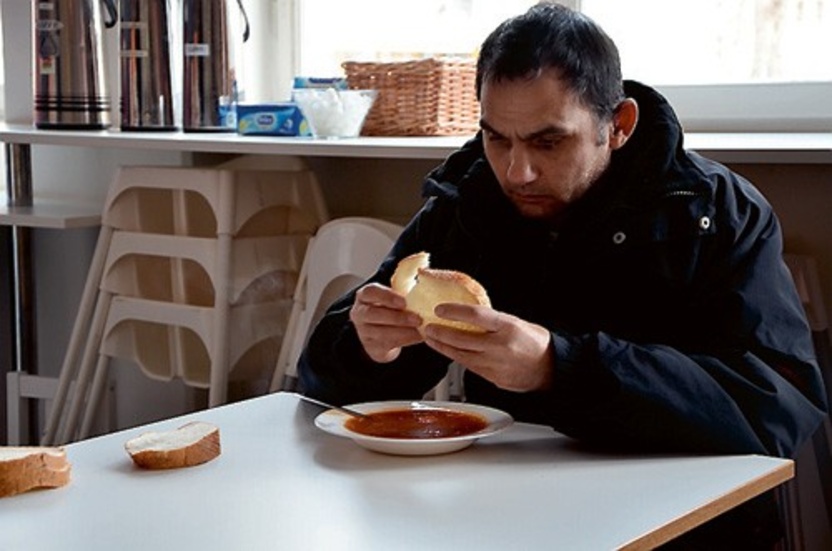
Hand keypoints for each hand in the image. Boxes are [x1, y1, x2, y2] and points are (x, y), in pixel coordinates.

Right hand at [349, 283, 422, 362]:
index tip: (404, 302)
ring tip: (421, 329)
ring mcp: (363, 332)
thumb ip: (405, 280)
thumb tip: (423, 266)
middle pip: (372, 314)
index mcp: (364, 296)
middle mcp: (360, 313)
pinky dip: (405, 340)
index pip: (370, 292)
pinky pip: (388, 345)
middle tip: (417, 318)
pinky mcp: (372, 347)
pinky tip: (418, 336)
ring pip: (381, 332)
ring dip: (403, 331)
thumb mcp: (395, 294)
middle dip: (397, 317)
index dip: (386, 296)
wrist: (383, 334)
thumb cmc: (390, 309)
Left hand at [421, 304, 553, 391]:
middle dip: (440, 333)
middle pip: (462, 339)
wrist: (549, 368)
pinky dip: (456, 357)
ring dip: (442, 346)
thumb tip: (467, 313)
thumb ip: (493, 320)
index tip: (440, 309)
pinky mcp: (492, 377)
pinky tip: (447, 351)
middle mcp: (500, 346)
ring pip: (461, 355)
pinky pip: (469, 366)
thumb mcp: (516, 322)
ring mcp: (495, 364)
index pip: (476, 316)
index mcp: (508, 327)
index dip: (454, 311)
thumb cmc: (534, 342)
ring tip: (431, 338)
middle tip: (427, 326)